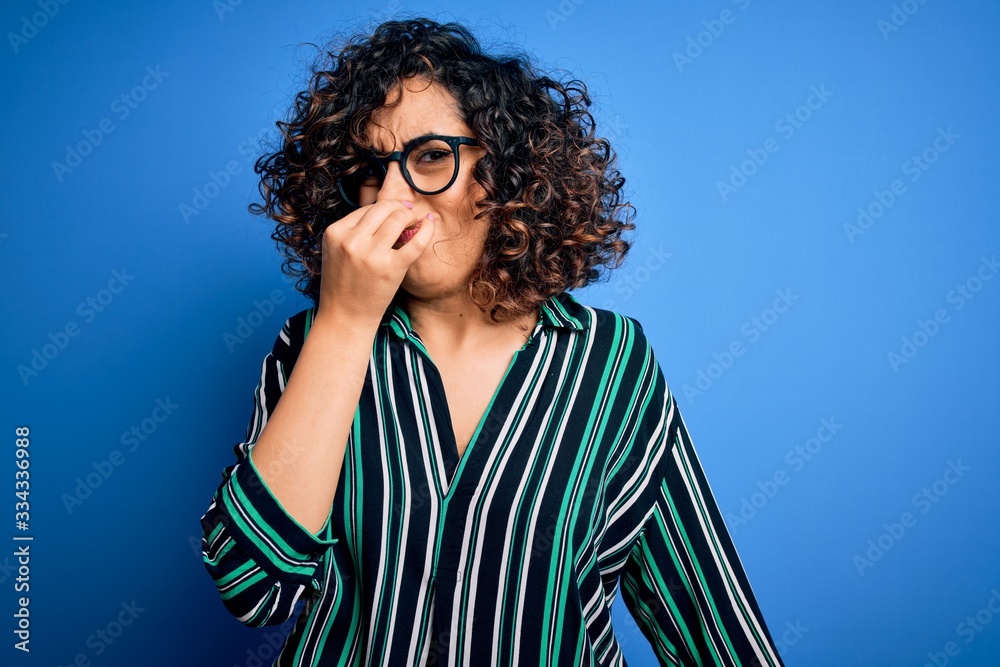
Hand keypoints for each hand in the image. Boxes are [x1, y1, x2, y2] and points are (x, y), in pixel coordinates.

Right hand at [314, 199, 433, 326]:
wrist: (345, 318)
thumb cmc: (342, 285)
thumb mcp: (336, 252)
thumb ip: (352, 232)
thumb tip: (383, 211)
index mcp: (335, 233)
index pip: (366, 208)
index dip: (384, 208)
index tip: (395, 212)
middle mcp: (351, 241)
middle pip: (383, 208)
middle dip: (399, 208)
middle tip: (408, 215)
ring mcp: (371, 254)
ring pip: (398, 218)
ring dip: (411, 216)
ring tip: (415, 223)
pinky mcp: (391, 268)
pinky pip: (415, 241)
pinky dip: (426, 229)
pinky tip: (429, 224)